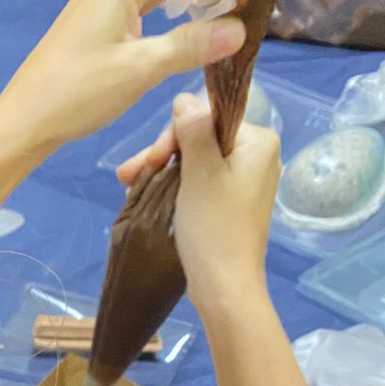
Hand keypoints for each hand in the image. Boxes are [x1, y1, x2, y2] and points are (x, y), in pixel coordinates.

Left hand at [4, 0, 245, 153]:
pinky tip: (180, 40)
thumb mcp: (141, 69)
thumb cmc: (77, 92)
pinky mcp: (94, 23)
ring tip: (220, 29)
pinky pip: (140, 10)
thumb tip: (238, 30)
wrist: (24, 122)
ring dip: (187, 8)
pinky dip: (163, 22)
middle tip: (242, 18)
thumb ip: (191, 45)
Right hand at [123, 93, 279, 316]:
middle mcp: (257, 156)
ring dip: (163, 171)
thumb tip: (185, 98)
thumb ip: (193, 130)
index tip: (148, 159)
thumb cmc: (213, 227)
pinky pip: (201, 183)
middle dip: (163, 154)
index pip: (208, 117)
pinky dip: (176, 187)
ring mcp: (245, 182)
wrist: (225, 287)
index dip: (173, 135)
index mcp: (257, 141)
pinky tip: (148, 194)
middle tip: (128, 175)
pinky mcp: (232, 205)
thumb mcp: (199, 172)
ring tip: (130, 187)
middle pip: (201, 139)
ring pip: (197, 162)